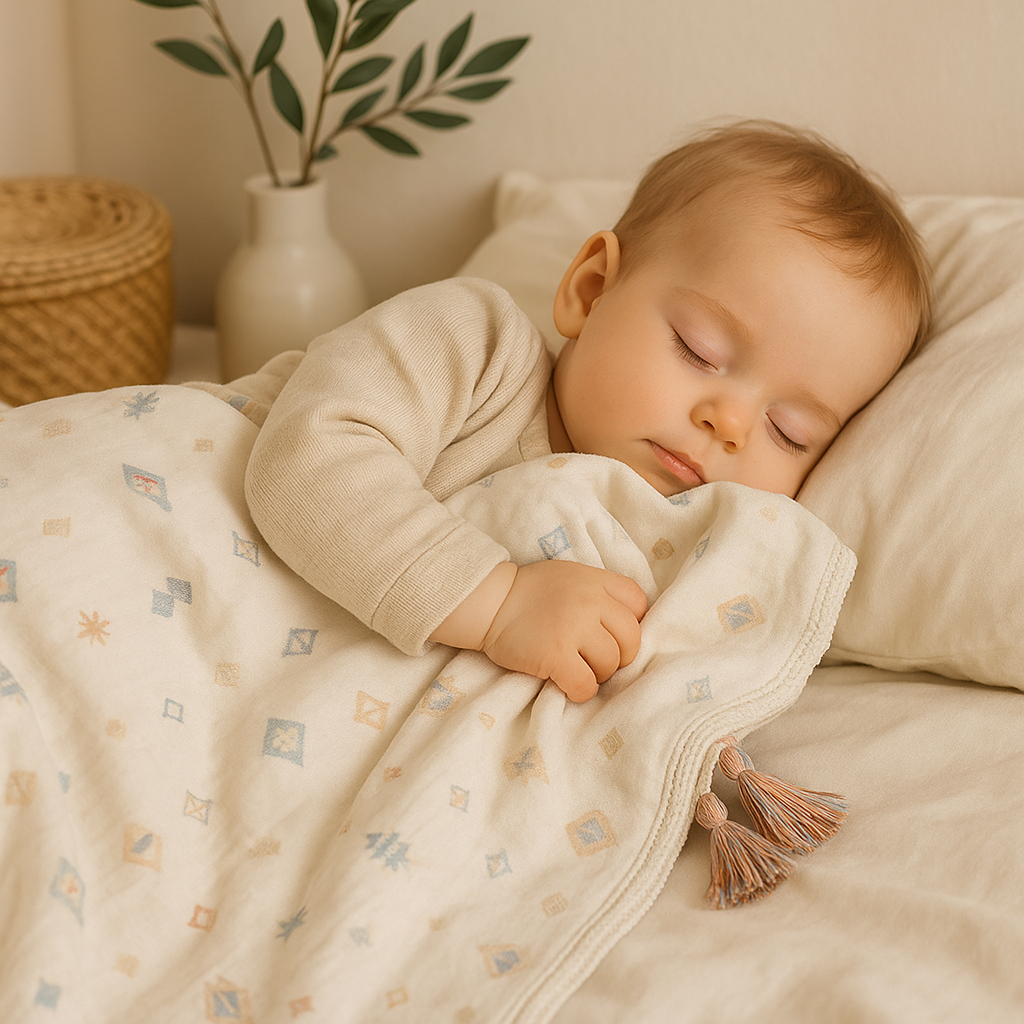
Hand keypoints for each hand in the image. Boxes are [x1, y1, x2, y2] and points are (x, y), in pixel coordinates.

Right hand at [480, 560, 646, 701]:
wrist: (489, 603)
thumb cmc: (529, 593)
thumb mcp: (570, 576)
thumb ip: (598, 592)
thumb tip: (628, 624)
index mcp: (595, 580)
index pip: (638, 604)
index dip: (630, 625)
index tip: (612, 635)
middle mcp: (590, 601)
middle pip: (631, 640)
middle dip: (619, 656)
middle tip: (597, 660)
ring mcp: (573, 628)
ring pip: (610, 665)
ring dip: (597, 674)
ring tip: (577, 668)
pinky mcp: (555, 655)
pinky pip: (586, 685)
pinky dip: (580, 691)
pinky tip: (566, 683)